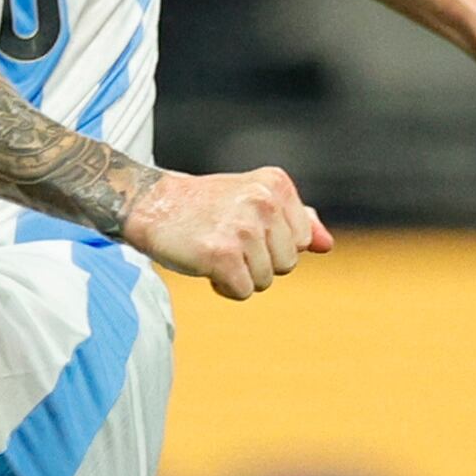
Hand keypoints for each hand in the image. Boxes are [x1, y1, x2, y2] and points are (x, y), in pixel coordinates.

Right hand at [122, 165, 330, 300]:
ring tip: (214, 251)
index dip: (273, 244)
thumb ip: (294, 219)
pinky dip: (225, 288)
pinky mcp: (222, 254)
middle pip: (287, 264)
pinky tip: (206, 266)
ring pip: (266, 280)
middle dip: (258, 262)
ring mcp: (243, 228)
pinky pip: (244, 291)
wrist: (149, 204)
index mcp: (275, 184)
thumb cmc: (203, 206)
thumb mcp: (252, 200)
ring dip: (240, 276)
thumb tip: (326, 244)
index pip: (302, 240)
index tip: (242, 228)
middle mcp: (263, 201)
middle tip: (225, 240)